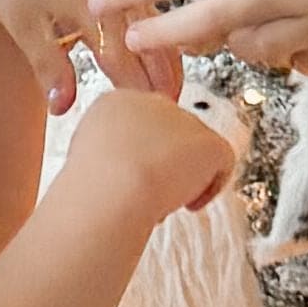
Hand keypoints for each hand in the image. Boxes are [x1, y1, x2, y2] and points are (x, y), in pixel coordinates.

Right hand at [65, 79, 237, 215]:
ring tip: (161, 202)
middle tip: (149, 194)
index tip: (129, 181)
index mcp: (115, 102)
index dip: (138, 158)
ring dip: (182, 178)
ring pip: (194, 150)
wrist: (111, 189)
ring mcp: (183, 119)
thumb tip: (127, 165)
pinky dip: (207, 189)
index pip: (139, 127)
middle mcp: (152, 101)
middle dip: (163, 165)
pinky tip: (186, 204)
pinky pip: (221, 165)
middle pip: (169, 135)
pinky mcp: (210, 141)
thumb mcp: (85, 160)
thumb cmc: (90, 188)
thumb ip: (111, 152)